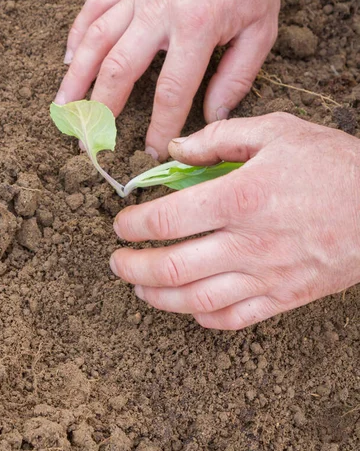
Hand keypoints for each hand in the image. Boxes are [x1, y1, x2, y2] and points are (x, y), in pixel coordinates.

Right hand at [55, 0, 289, 158]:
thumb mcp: (260, 31)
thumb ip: (237, 78)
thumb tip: (213, 118)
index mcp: (196, 27)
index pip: (171, 91)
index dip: (160, 128)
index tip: (152, 153)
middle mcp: (158, 12)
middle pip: (119, 69)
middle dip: (102, 111)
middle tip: (91, 141)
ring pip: (95, 40)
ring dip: (75, 78)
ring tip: (62, 109)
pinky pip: (93, 9)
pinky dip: (76, 35)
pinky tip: (67, 61)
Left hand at [109, 112, 359, 329]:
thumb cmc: (333, 164)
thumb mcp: (277, 131)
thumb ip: (219, 137)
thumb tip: (176, 148)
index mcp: (241, 197)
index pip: (167, 219)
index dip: (134, 225)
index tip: (121, 224)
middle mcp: (248, 243)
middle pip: (172, 267)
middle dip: (132, 267)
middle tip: (116, 262)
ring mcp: (266, 276)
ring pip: (195, 299)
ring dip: (157, 296)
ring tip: (139, 287)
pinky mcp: (284, 297)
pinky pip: (234, 319)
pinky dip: (203, 317)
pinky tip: (189, 308)